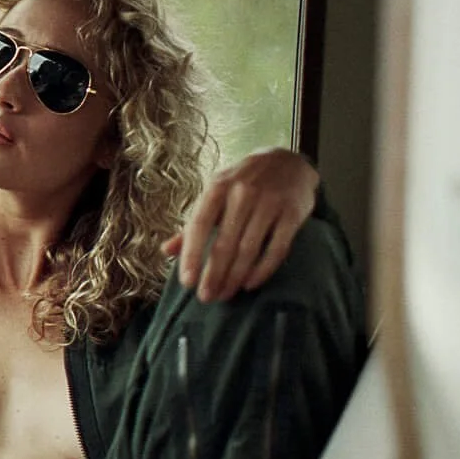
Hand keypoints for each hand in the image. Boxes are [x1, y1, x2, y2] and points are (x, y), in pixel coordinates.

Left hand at [164, 148, 319, 301]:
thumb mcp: (214, 195)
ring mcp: (270, 202)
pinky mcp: (293, 212)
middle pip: (225, 243)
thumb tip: (165, 251)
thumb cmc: (242, 183)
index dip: (191, 256)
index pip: (199, 226)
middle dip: (214, 274)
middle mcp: (243, 193)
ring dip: (235, 277)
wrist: (287, 161)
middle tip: (206, 297)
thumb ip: (192, 225)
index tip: (187, 283)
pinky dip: (263, 269)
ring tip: (225, 294)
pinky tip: (250, 284)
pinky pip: (277, 248)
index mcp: (217, 188)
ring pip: (249, 249)